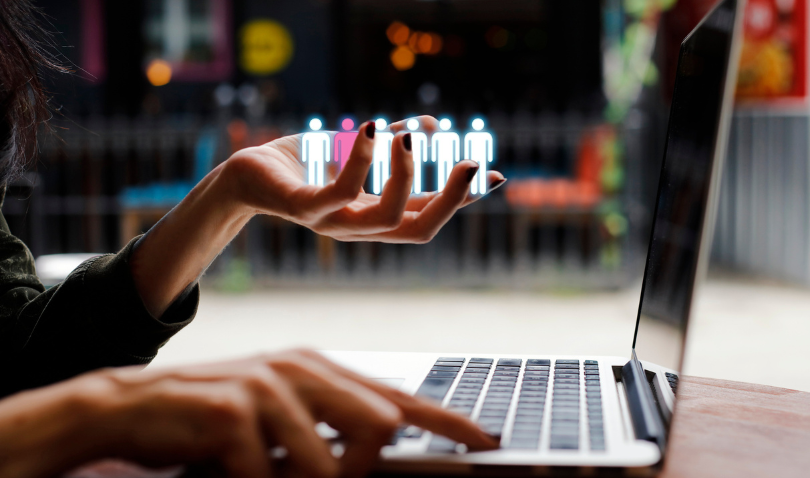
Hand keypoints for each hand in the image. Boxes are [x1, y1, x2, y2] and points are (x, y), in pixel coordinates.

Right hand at [64, 349, 495, 477]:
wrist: (133, 406)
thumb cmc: (214, 418)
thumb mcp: (280, 416)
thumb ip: (327, 426)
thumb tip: (378, 445)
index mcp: (318, 369)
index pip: (397, 398)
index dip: (445, 420)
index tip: (484, 438)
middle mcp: (301, 369)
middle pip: (378, 426)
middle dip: (355, 468)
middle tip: (316, 471)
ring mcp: (268, 385)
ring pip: (325, 465)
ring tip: (256, 466)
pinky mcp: (233, 410)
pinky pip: (267, 476)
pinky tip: (227, 467)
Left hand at [226, 116, 504, 242]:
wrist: (247, 174)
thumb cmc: (305, 165)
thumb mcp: (358, 151)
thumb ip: (393, 144)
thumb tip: (432, 126)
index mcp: (375, 217)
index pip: (429, 215)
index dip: (464, 199)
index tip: (495, 174)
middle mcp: (359, 228)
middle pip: (419, 229)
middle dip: (452, 199)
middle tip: (470, 162)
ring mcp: (332, 223)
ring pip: (387, 218)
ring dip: (407, 175)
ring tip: (408, 136)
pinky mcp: (303, 208)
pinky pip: (340, 192)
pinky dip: (361, 160)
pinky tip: (369, 128)